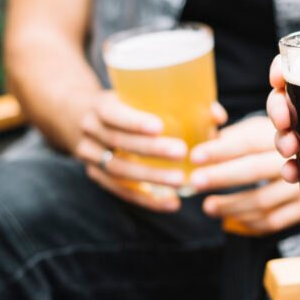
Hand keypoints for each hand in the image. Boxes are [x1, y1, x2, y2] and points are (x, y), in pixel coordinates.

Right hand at [75, 90, 224, 211]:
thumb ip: (176, 103)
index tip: (160, 126)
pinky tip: (171, 203)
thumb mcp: (138, 95)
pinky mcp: (96, 177)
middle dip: (151, 149)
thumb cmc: (126, 105)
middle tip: (181, 152)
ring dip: (151, 177)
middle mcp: (90, 130)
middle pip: (118, 142)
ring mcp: (90, 156)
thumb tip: (218, 116)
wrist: (81, 117)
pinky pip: (120, 192)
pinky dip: (147, 199)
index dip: (134, 121)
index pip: (113, 112)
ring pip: (118, 170)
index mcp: (101, 105)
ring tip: (180, 181)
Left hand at [189, 115, 299, 233]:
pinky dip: (250, 222)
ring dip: (231, 205)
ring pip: (263, 200)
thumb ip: (234, 133)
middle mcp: (299, 157)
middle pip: (256, 169)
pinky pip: (274, 221)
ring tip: (208, 206)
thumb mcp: (261, 129)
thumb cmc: (278, 143)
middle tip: (195, 182)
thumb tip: (205, 133)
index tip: (195, 157)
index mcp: (286, 131)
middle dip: (222, 177)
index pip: (249, 141)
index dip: (221, 149)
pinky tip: (233, 218)